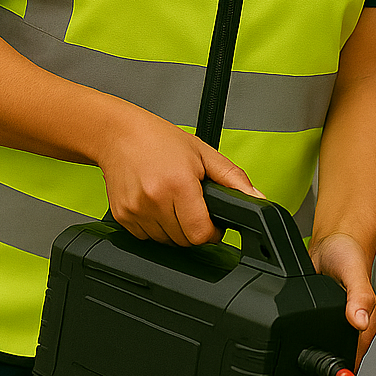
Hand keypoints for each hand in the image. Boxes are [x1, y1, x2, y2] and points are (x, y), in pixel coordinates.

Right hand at [98, 103, 260, 245]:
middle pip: (184, 240)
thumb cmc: (159, 140)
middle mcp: (155, 199)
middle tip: (191, 206)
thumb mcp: (203, 153)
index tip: (212, 223)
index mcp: (178, 184)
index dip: (212, 232)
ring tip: (171, 201)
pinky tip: (155, 204)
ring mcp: (135, 210)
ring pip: (165, 241)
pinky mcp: (122, 216)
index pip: (200, 233)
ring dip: (173, 229)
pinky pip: (145, 237)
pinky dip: (154, 227)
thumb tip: (256, 198)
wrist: (118, 134)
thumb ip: (233, 178)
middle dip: (193, 229)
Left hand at [310, 232, 375, 367]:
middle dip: (323, 372)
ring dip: (313, 357)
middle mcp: (351, 327)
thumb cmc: (349, 252)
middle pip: (338, 360)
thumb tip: (360, 321)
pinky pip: (314, 336)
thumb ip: (359, 296)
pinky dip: (305, 340)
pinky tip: (296, 341)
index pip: (354, 360)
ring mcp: (335, 323)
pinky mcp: (320, 317)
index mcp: (364, 323)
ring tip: (298, 364)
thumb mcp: (354, 273)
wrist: (333, 239)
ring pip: (325, 350)